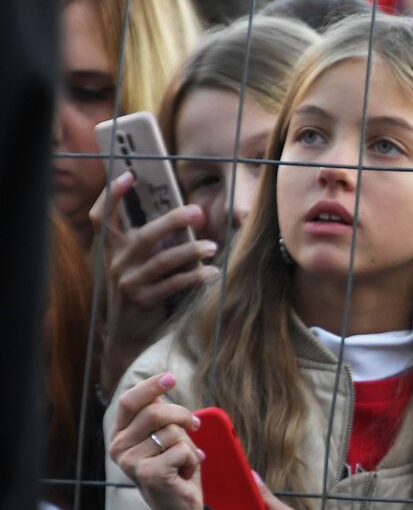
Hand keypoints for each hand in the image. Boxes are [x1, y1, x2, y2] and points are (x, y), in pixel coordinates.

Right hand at [92, 172, 218, 392]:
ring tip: (213, 246)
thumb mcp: (137, 264)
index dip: (111, 195)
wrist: (129, 334)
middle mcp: (116, 262)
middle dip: (172, 220)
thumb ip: (151, 242)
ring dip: (191, 251)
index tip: (128, 175)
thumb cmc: (141, 291)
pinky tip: (214, 273)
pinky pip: (173, 284)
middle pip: (143, 234)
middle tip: (198, 211)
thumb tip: (188, 216)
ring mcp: (128, 282)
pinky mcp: (143, 300)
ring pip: (162, 260)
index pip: (101, 216)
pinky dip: (196, 277)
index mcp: (111, 249)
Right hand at [109, 372, 204, 509]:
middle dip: (182, 415)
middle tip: (195, 425)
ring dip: (189, 444)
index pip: (128, 401)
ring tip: (184, 462)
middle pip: (154, 412)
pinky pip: (182, 450)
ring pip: (172, 432)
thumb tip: (159, 389)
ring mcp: (130, 462)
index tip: (172, 377)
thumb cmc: (175, 470)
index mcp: (119, 435)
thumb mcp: (166, 438)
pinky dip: (193, 459)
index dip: (150, 386)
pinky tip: (185, 474)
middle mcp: (117, 448)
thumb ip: (159, 416)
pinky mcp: (148, 474)